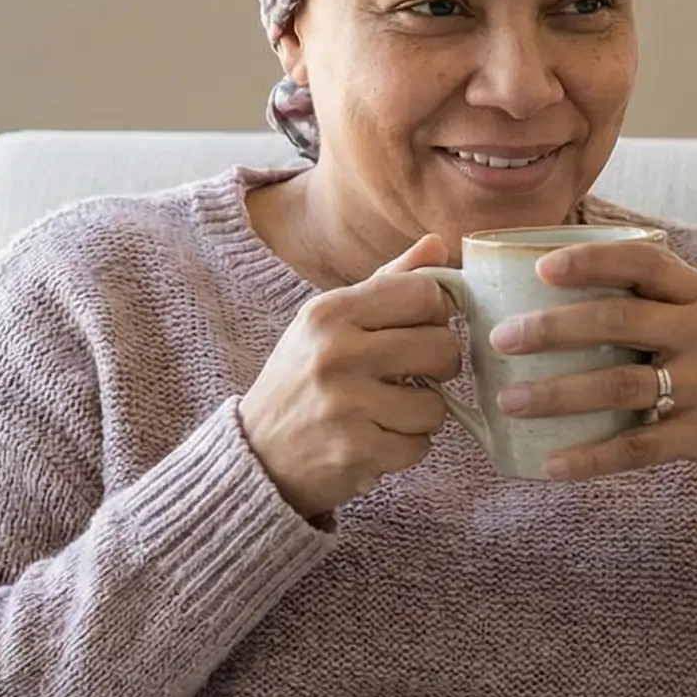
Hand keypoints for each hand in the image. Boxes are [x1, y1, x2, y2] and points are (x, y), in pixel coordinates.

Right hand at [238, 236, 463, 518]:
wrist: (255, 452)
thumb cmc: (301, 379)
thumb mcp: (328, 322)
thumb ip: (386, 282)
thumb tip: (439, 244)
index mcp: (330, 311)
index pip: (423, 294)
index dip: (435, 315)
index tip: (418, 331)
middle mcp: (335, 352)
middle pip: (441, 347)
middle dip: (437, 367)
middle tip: (411, 376)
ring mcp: (345, 404)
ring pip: (436, 406)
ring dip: (420, 415)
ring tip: (386, 412)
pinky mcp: (355, 451)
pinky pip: (419, 446)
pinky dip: (404, 448)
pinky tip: (375, 439)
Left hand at [492, 238, 696, 496]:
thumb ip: (646, 302)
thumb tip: (543, 284)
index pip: (644, 263)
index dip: (591, 262)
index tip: (540, 268)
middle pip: (620, 322)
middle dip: (554, 329)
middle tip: (500, 338)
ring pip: (620, 386)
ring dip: (558, 393)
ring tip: (509, 400)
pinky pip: (638, 447)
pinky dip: (590, 458)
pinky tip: (550, 464)